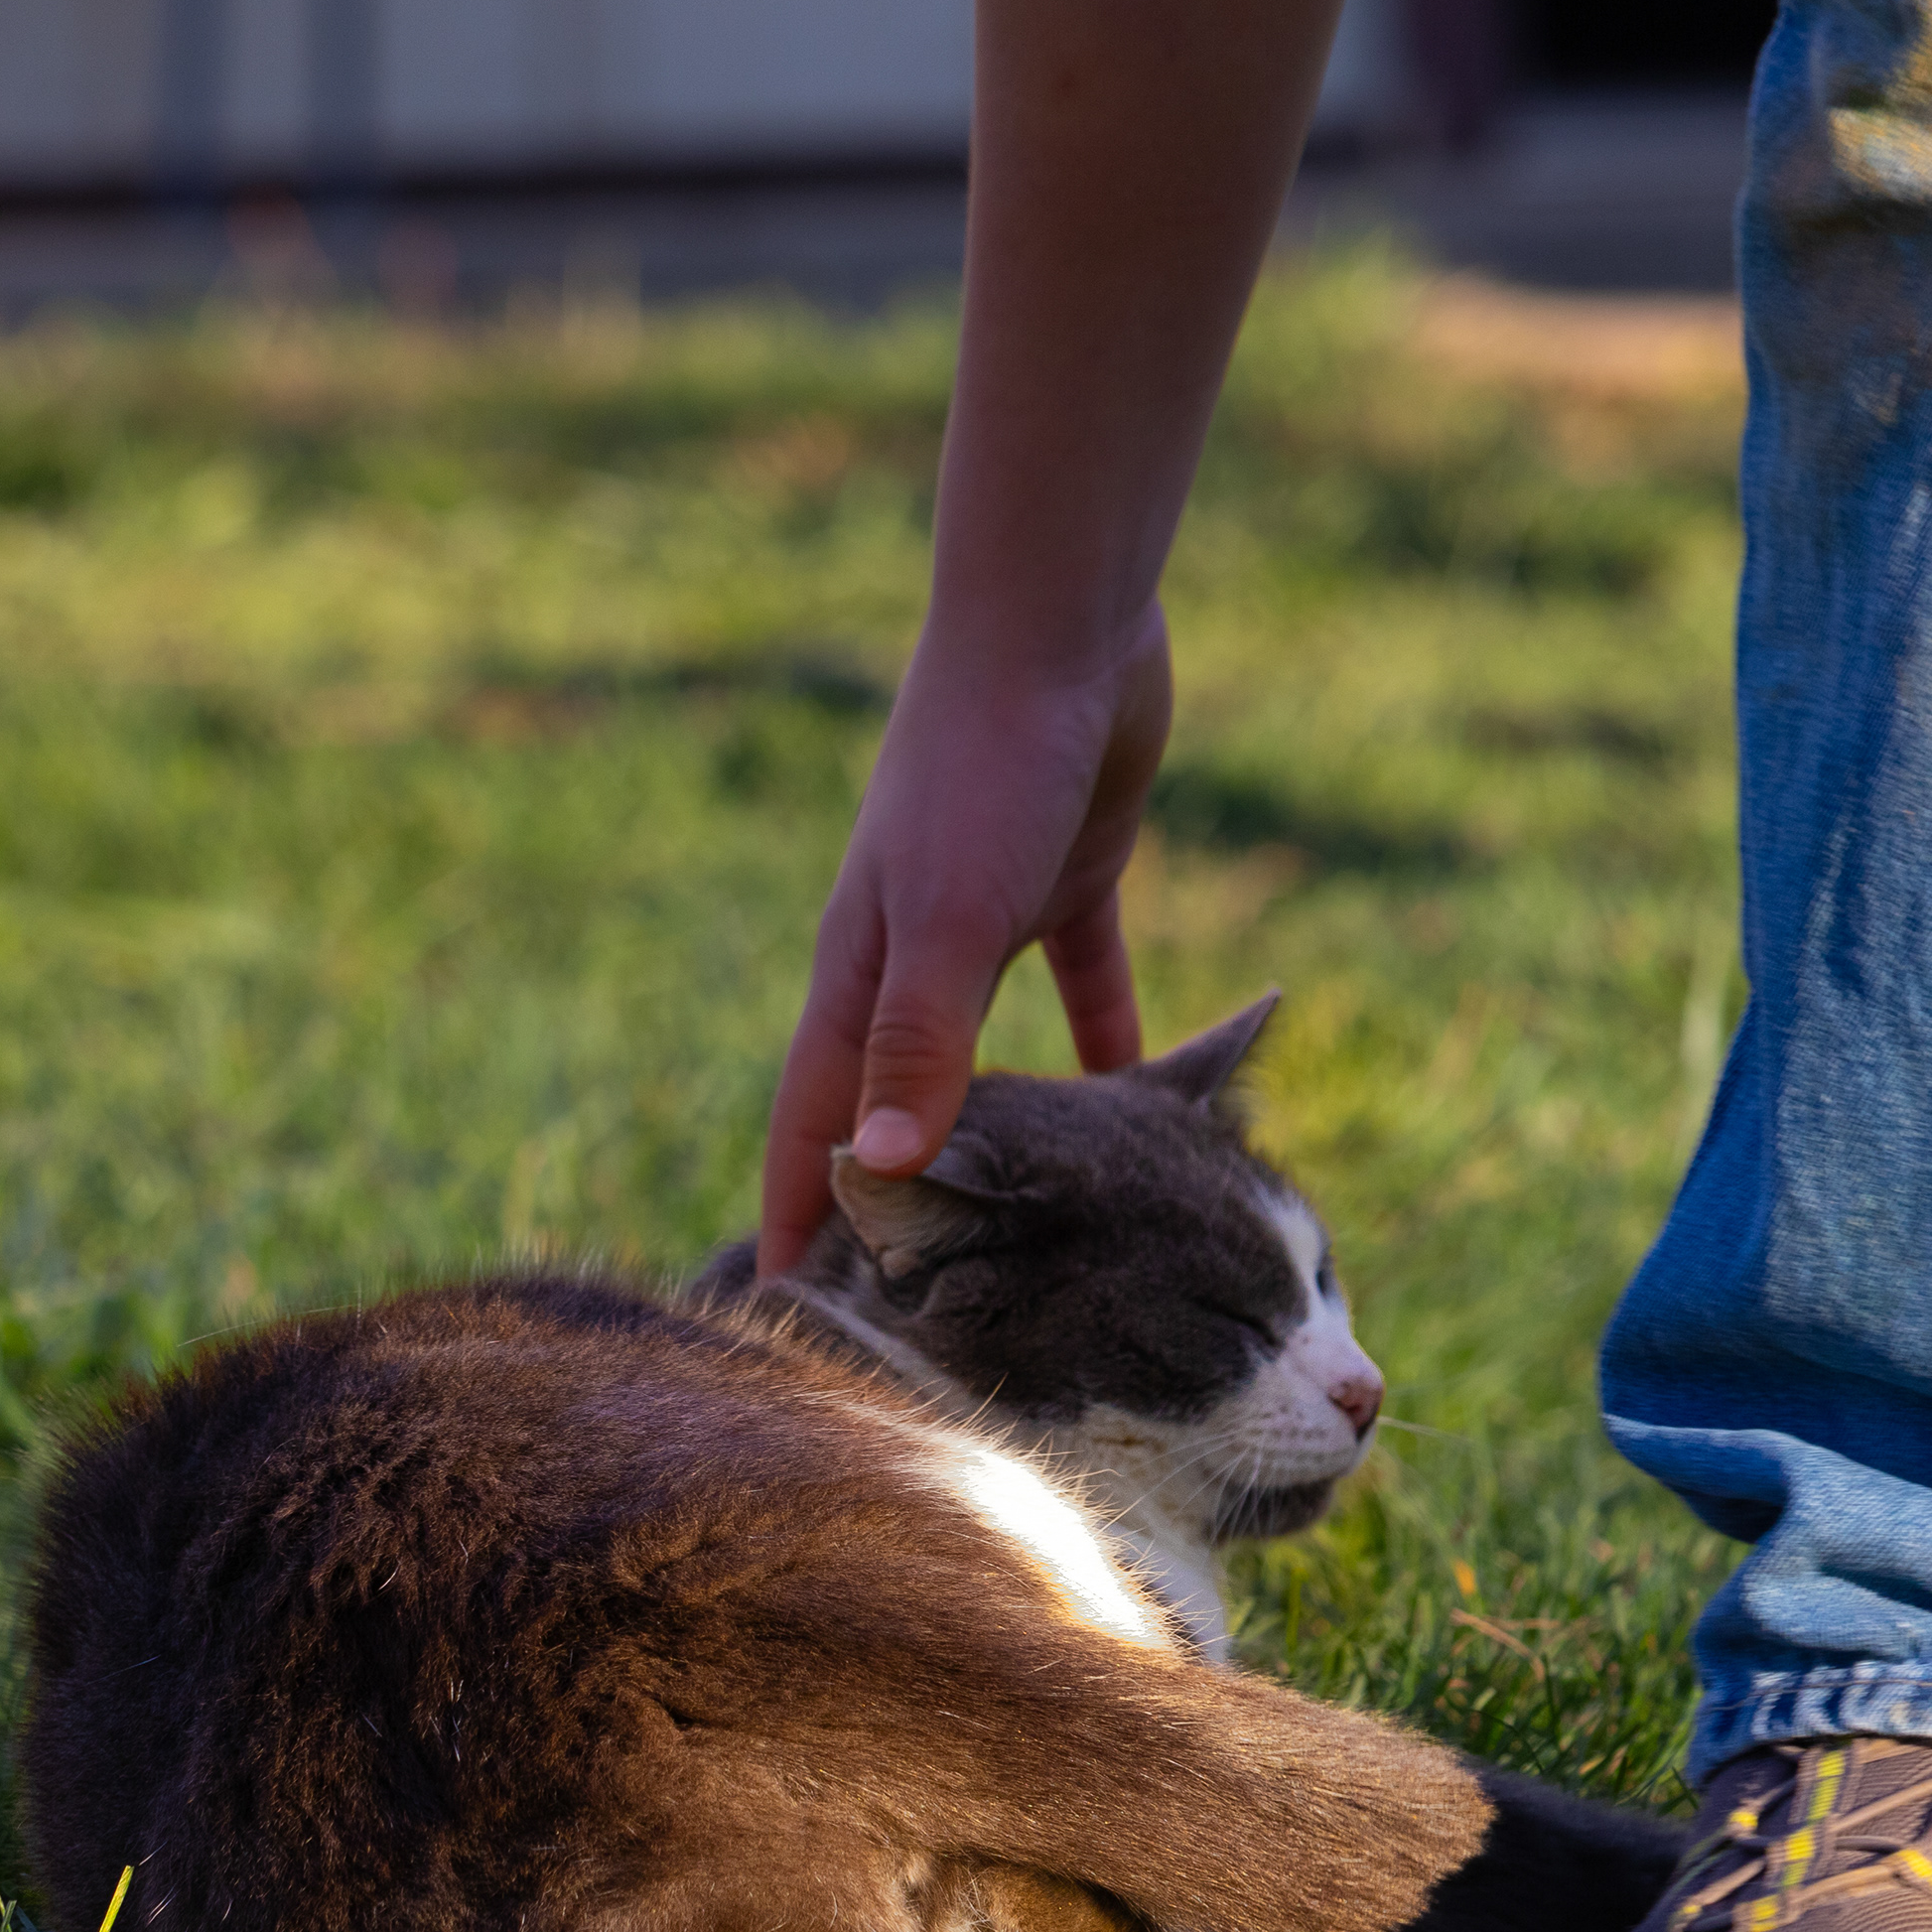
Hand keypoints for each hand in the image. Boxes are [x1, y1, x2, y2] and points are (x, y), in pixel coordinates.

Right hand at [755, 611, 1172, 1275]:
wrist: (1057, 624)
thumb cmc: (983, 766)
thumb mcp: (949, 920)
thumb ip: (917, 1042)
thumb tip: (883, 1172)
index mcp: (859, 972)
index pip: (814, 1120)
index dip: (800, 1212)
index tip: (788, 1308)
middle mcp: (910, 957)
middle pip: (888, 1099)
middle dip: (888, 1193)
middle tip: (903, 1296)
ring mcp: (986, 919)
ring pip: (983, 1055)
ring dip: (994, 1130)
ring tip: (1015, 1220)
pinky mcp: (1064, 880)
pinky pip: (1087, 986)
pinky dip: (1110, 1045)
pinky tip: (1144, 1106)